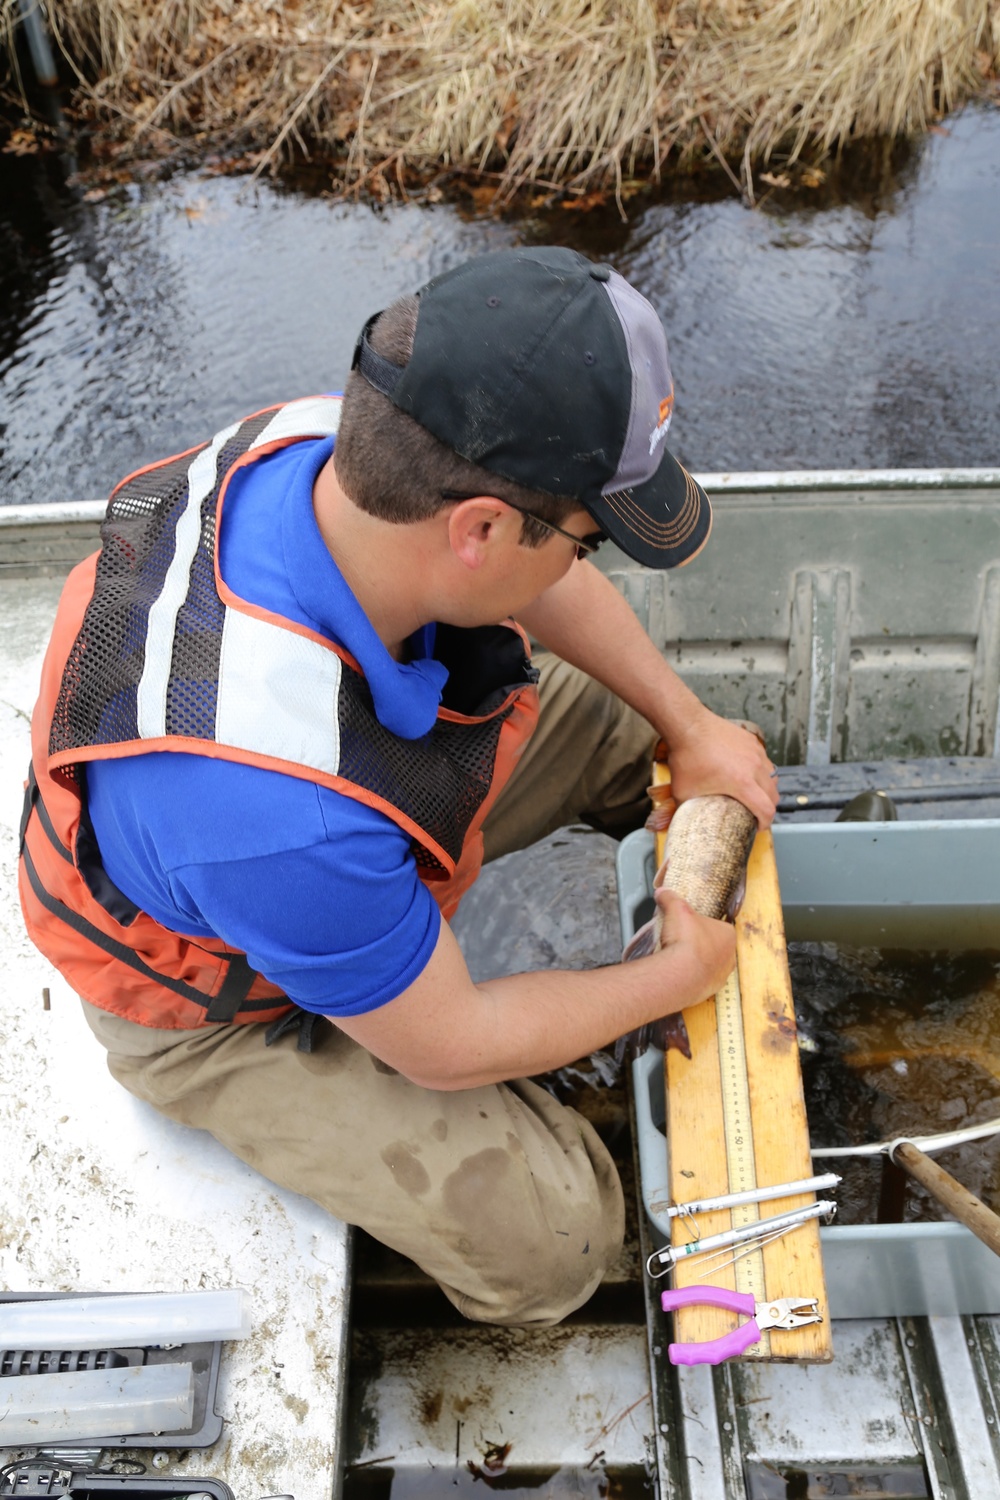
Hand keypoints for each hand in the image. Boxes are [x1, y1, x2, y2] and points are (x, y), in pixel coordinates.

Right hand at [653, 888, 736, 1009]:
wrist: (680, 974)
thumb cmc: (685, 941)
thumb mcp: (676, 908)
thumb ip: (670, 898)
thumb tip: (663, 892)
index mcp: (728, 934)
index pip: (717, 925)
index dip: (700, 924)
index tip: (688, 925)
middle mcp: (730, 956)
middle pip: (714, 945)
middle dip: (699, 943)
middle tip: (682, 941)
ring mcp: (722, 975)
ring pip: (709, 964)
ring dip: (696, 961)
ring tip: (678, 958)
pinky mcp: (711, 990)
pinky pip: (702, 980)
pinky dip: (692, 977)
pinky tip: (679, 972)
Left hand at [666, 707, 777, 828]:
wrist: (688, 725)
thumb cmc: (687, 757)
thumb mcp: (683, 791)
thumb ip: (686, 811)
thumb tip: (683, 823)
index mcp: (742, 783)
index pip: (766, 809)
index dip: (765, 822)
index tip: (758, 827)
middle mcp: (754, 768)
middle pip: (773, 795)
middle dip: (767, 808)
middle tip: (756, 814)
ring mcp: (755, 753)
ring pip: (772, 776)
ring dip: (767, 789)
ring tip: (754, 795)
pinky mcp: (752, 742)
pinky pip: (764, 761)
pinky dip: (761, 771)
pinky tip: (748, 773)